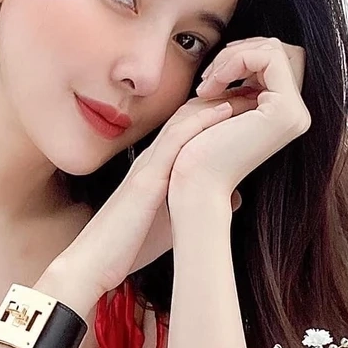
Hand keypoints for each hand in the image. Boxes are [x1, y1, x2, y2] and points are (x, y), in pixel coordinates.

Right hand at [56, 99, 238, 299]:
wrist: (96, 261)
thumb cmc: (129, 246)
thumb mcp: (171, 224)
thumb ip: (195, 207)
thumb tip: (234, 198)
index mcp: (156, 170)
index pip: (188, 133)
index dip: (215, 116)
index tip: (246, 107)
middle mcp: (151, 161)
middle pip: (188, 118)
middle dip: (219, 99)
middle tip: (250, 87)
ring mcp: (148, 166)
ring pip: (184, 121)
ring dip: (216, 102)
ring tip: (246, 88)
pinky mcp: (147, 177)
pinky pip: (176, 140)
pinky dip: (202, 122)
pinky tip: (225, 110)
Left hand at [169, 37, 308, 198]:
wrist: (195, 182)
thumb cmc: (199, 150)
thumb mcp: (223, 107)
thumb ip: (241, 83)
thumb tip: (249, 50)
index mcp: (284, 114)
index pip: (276, 60)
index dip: (243, 56)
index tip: (213, 78)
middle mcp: (297, 114)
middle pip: (280, 50)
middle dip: (239, 52)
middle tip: (209, 78)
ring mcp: (295, 114)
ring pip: (274, 49)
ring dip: (233, 57)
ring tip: (207, 86)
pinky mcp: (285, 111)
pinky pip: (269, 57)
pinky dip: (235, 62)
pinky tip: (210, 89)